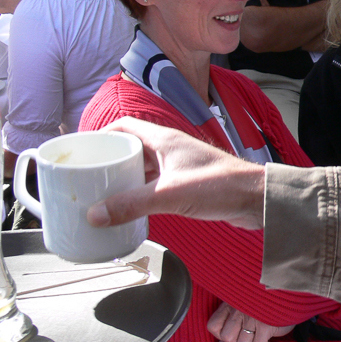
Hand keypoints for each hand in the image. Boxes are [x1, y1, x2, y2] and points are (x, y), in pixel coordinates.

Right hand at [86, 118, 266, 230]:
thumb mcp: (170, 194)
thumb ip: (132, 204)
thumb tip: (95, 214)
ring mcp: (180, 166)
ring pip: (144, 168)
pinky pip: (156, 184)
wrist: (257, 198)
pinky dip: (141, 192)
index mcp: (165, 139)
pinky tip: (131, 207)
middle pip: (131, 148)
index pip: (124, 127)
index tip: (82, 152)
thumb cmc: (223, 186)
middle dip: (109, 161)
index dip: (101, 135)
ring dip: (125, 179)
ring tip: (103, 195)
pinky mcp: (188, 183)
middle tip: (88, 179)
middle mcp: (171, 149)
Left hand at [208, 301, 294, 341]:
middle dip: (239, 339)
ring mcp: (252, 317)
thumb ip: (228, 339)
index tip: (234, 329)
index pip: (213, 326)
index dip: (221, 333)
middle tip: (251, 332)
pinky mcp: (265, 325)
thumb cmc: (264, 307)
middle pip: (227, 338)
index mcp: (231, 303)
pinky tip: (268, 339)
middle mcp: (239, 309)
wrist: (290, 294)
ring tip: (261, 333)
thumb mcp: (242, 319)